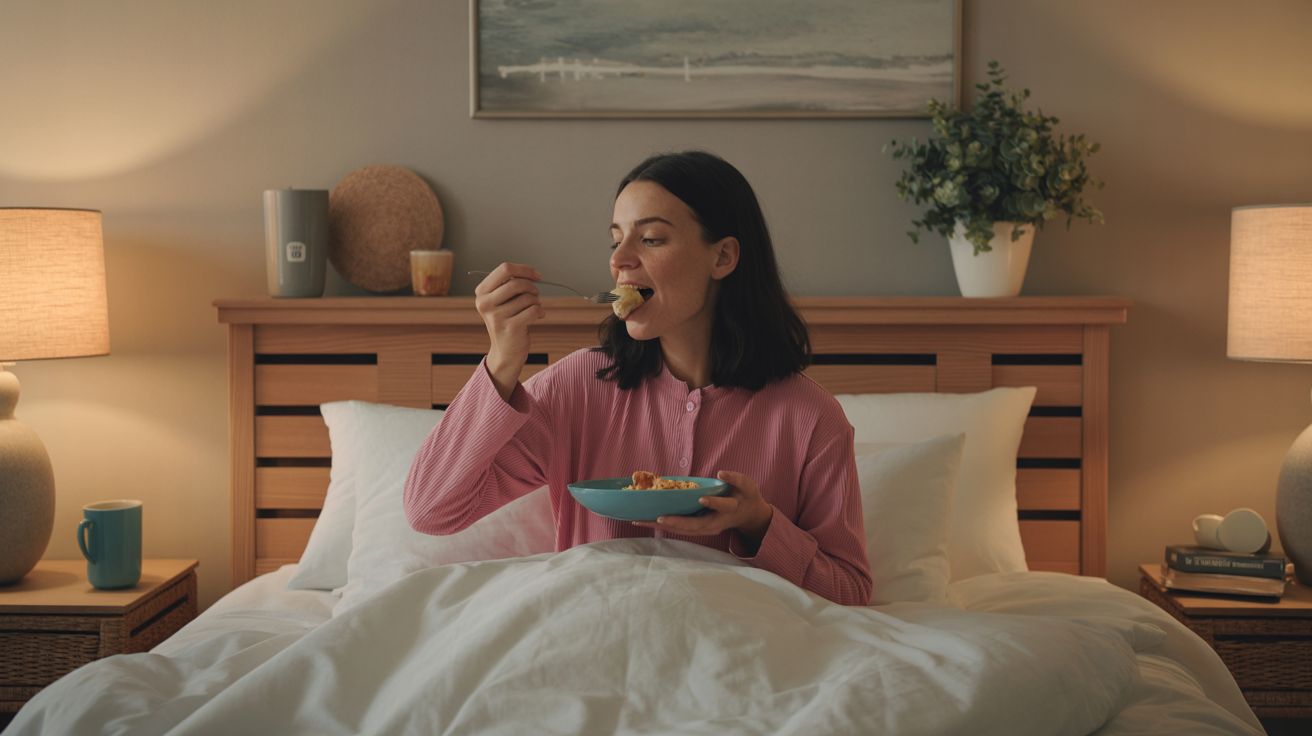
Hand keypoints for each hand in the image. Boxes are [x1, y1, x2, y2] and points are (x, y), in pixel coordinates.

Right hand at [474, 263, 545, 400]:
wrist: (506, 352)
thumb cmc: (507, 321)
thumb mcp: (501, 301)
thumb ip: (510, 284)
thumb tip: (530, 273)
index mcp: (482, 293)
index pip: (504, 269)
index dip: (524, 270)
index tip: (536, 275)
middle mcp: (485, 304)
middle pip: (516, 282)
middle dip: (532, 287)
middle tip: (536, 294)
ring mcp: (496, 317)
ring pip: (527, 297)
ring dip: (536, 301)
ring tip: (534, 308)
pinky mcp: (510, 328)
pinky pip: (533, 310)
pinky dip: (540, 311)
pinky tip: (538, 316)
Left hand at [632, 471, 772, 549]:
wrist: (748, 514)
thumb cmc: (746, 496)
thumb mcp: (746, 485)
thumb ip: (735, 479)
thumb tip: (721, 473)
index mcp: (730, 510)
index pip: (722, 508)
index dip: (712, 504)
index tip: (701, 499)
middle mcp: (716, 523)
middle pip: (696, 526)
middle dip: (677, 523)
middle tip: (658, 518)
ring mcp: (707, 529)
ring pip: (684, 530)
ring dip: (664, 527)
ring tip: (643, 521)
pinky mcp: (699, 529)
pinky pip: (681, 530)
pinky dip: (665, 527)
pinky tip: (648, 522)